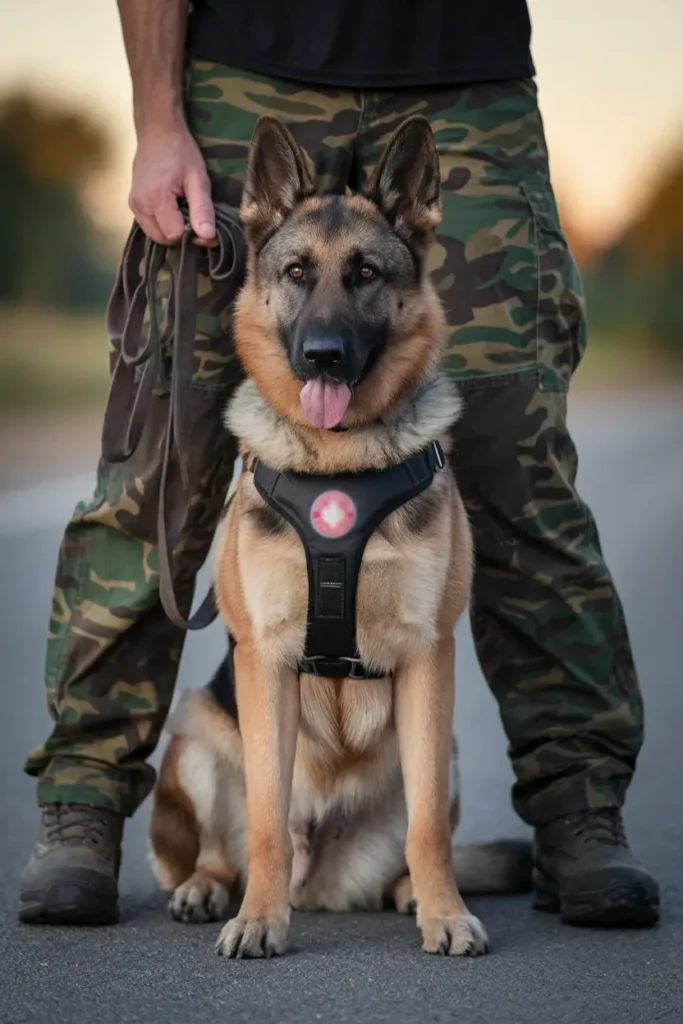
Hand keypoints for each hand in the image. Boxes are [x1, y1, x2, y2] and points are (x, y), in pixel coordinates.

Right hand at [129, 120, 216, 245]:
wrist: (157, 130)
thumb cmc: (180, 151)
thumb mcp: (198, 179)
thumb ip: (202, 209)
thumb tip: (207, 237)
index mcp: (155, 200)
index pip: (175, 235)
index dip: (192, 233)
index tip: (203, 221)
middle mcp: (140, 205)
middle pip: (163, 239)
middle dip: (181, 234)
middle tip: (195, 216)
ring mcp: (134, 205)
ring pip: (155, 235)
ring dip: (172, 230)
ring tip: (183, 209)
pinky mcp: (133, 203)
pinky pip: (149, 225)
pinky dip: (162, 224)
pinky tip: (172, 208)